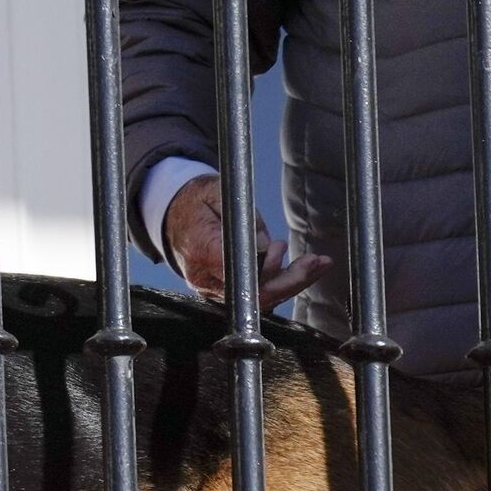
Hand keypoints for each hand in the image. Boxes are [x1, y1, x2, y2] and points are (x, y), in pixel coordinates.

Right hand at [163, 174, 329, 308]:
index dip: (265, 269)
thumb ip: (242, 218)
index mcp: (201, 251)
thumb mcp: (215, 191)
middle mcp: (206, 279)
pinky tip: (304, 270)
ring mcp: (215, 289)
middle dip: (290, 281)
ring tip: (318, 263)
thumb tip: (266, 246)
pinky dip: (283, 284)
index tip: (280, 249)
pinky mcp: (226, 291)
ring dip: (293, 283)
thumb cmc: (195, 201)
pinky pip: (258, 295)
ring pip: (261, 299)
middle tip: (316, 263)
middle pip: (254, 295)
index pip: (238, 273)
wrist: (172, 215)